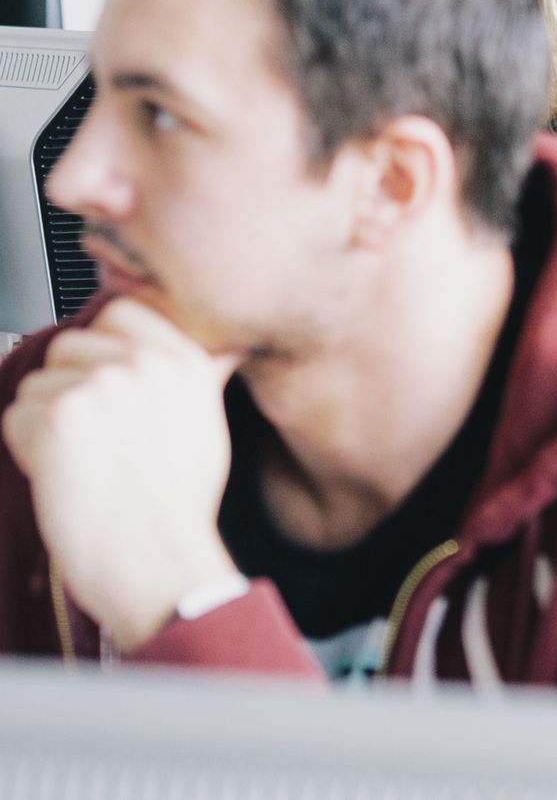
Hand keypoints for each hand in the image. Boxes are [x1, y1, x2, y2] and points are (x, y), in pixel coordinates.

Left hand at [3, 299, 244, 650]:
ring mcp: (100, 385)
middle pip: (68, 346)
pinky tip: (66, 476)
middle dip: (68, 389)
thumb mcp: (208, 424)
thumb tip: (223, 343)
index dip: (102, 348)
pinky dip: (27, 451)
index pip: (120, 311)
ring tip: (86, 463)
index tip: (106, 386)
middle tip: (98, 440)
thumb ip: (199, 374)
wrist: (154, 559)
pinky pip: (15, 417)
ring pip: (36, 384)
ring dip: (46, 424)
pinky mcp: (58, 415)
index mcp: (185, 362)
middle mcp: (145, 364)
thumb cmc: (176, 504)